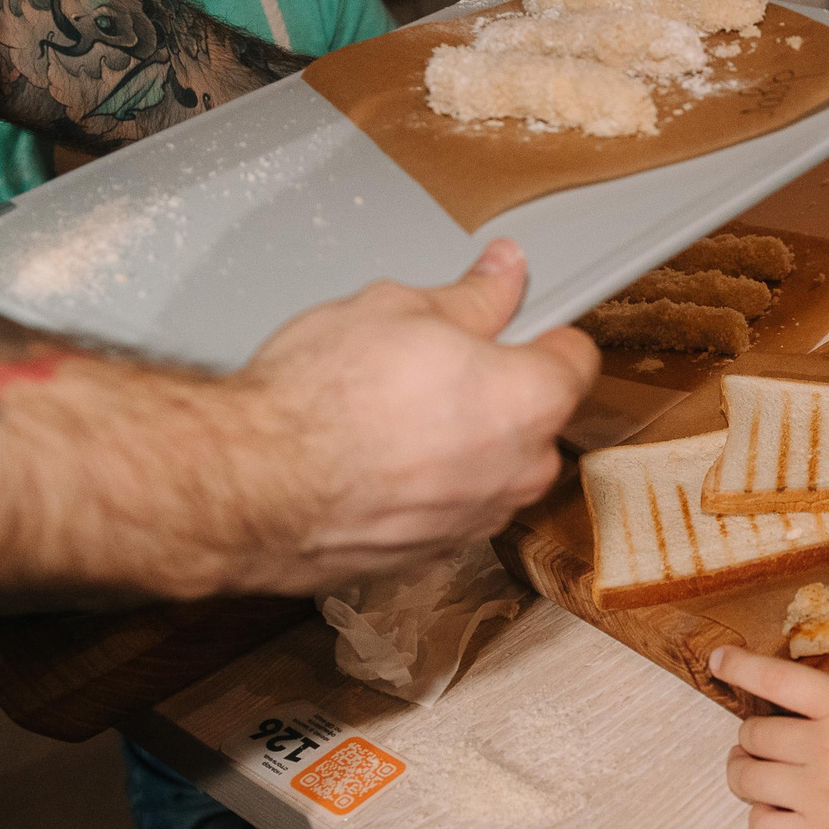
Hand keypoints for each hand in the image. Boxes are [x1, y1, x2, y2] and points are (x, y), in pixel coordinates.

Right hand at [230, 239, 597, 590]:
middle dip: (495, 389)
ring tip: (387, 412)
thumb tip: (504, 271)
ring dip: (457, 441)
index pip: (576, 357)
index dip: (538, 331)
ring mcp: (477, 523)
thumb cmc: (322, 400)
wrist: (251, 487)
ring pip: (489, 466)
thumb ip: (472, 295)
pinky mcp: (432, 556)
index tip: (508, 322)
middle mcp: (520, 473)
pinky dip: (420, 485)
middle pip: (534, 417)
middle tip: (430, 362)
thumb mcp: (400, 309)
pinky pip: (446, 506)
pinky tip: (370, 460)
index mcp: (531, 402)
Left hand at [715, 592, 828, 828]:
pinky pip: (760, 825)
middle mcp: (823, 747)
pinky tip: (780, 811)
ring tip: (761, 773)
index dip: (738, 667)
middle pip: (752, 733)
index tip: (720, 662)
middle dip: (753, 736)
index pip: (774, 678)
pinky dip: (762, 817)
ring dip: (747, 773)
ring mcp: (816, 795)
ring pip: (745, 778)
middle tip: (764, 741)